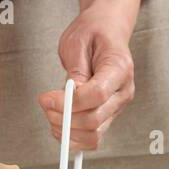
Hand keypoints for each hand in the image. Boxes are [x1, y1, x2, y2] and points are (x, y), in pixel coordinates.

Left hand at [38, 0, 142, 149]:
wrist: (107, 30)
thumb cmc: (93, 32)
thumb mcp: (77, 42)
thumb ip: (75, 70)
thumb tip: (69, 96)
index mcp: (119, 68)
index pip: (97, 96)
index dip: (68, 103)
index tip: (46, 98)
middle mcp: (123, 91)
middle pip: (94, 120)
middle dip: (63, 118)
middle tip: (45, 104)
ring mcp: (118, 106)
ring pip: (94, 135)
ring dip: (66, 131)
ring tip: (50, 113)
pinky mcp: (108, 115)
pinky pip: (92, 138)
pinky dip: (73, 138)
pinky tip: (59, 124)